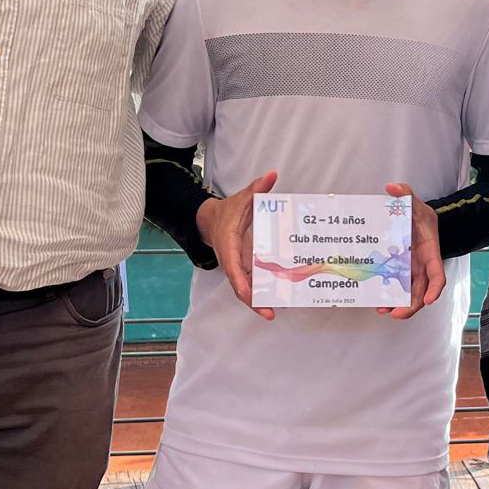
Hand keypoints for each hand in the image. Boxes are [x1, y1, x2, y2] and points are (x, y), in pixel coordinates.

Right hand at [196, 171, 277, 318]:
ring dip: (257, 302)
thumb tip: (272, 176)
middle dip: (251, 300)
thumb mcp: (242, 199)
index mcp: (228, 243)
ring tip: (272, 313)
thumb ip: (257, 188)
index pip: (231, 264)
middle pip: (239, 284)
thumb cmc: (228, 211)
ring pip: (245, 288)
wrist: (212, 222)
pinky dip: (261, 294)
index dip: (239, 279)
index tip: (246, 293)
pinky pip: (251, 284)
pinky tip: (277, 302)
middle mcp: (231, 259)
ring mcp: (237, 266)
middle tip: (267, 313)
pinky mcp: (243, 269)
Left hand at [378, 182, 445, 319]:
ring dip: (399, 305)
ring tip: (383, 310)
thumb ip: (406, 194)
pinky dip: (390, 297)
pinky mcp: (401, 272)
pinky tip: (378, 302)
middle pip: (423, 292)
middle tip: (397, 313)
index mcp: (431, 253)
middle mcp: (423, 266)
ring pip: (410, 294)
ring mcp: (412, 271)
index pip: (438, 275)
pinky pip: (398, 288)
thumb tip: (393, 187)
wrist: (417, 220)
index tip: (428, 299)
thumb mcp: (415, 203)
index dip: (434, 289)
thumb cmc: (420, 215)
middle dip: (412, 305)